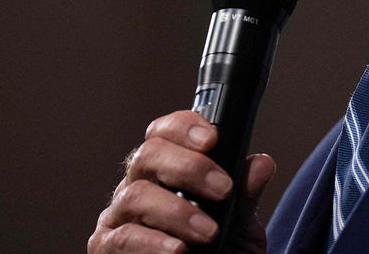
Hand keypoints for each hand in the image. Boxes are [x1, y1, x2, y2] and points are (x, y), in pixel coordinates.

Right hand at [88, 110, 275, 253]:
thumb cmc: (216, 252)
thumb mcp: (238, 226)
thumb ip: (244, 197)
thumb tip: (261, 163)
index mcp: (166, 170)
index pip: (165, 132)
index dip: (184, 128)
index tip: (212, 139)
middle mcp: (139, 184)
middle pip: (149, 154)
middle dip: (188, 167)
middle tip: (223, 190)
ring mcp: (120, 215)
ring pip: (137, 195)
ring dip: (177, 212)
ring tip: (208, 232)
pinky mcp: (107, 246)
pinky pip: (124, 237)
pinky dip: (153, 243)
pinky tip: (178, 251)